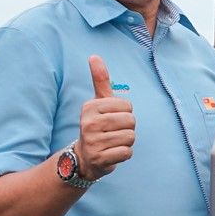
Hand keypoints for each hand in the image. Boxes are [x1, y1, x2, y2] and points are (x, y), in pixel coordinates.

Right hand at [78, 56, 135, 178]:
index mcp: (90, 107)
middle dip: (127, 128)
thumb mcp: (98, 102)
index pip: (127, 106)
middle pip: (131, 121)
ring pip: (130, 137)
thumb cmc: (96, 125)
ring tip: (112, 142)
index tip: (112, 118)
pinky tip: (112, 153)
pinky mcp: (99, 159)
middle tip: (113, 132)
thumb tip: (94, 56)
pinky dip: (124, 154)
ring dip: (126, 142)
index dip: (125, 113)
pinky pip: (127, 152)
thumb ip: (100, 80)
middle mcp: (89, 123)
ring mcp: (93, 142)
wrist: (83, 157)